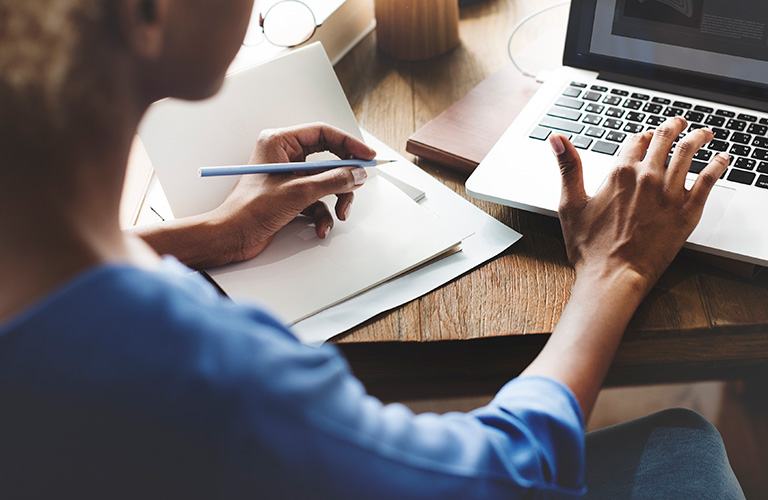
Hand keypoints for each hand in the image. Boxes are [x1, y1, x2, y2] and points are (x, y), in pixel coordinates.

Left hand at [132, 123, 375, 269]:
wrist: (231, 237)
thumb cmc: (250, 209)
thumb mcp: (299, 192)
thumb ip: (332, 180)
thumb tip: (357, 174)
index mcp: (279, 142)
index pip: (323, 133)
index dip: (349, 144)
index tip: (367, 156)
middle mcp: (284, 156)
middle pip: (327, 159)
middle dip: (343, 179)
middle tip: (357, 186)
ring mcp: (287, 177)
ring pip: (325, 182)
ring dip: (335, 200)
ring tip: (339, 215)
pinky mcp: (289, 196)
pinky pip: (316, 200)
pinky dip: (322, 215)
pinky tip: (320, 228)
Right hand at [521, 118, 728, 418]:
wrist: (613, 277)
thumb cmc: (589, 248)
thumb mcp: (570, 204)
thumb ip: (568, 167)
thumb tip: (557, 139)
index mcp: (620, 173)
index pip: (636, 141)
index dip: (642, 136)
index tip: (647, 137)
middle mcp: (647, 177)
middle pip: (665, 140)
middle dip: (673, 127)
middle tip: (679, 124)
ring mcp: (670, 193)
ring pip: (689, 153)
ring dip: (698, 137)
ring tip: (704, 133)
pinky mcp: (687, 211)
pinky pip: (709, 180)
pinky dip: (718, 165)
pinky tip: (722, 159)